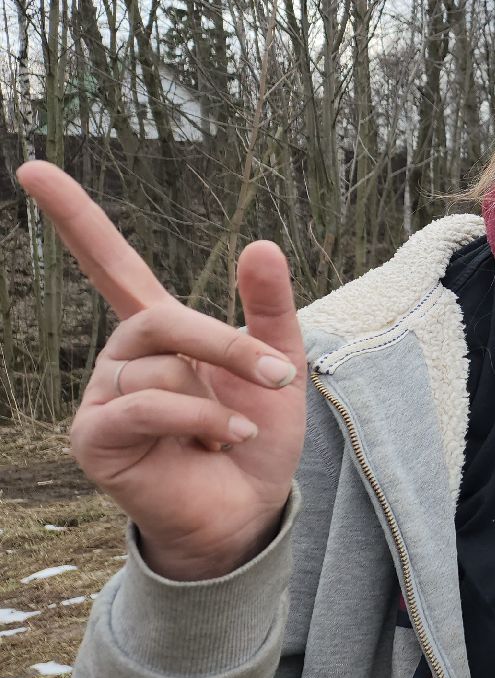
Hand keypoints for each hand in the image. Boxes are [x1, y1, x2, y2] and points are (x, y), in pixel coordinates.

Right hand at [18, 162, 306, 580]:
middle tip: (278, 376)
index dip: (74, 217)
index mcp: (161, 333)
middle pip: (159, 318)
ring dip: (219, 397)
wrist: (249, 511)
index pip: (110, 264)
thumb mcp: (279, 365)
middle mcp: (123, 358)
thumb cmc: (257, 438)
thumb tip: (260, 244)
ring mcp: (102, 397)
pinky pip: (145, 405)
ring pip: (160, 366)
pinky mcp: (95, 437)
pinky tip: (222, 442)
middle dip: (226, 346)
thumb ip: (270, 308)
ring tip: (234, 433)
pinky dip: (198, 420)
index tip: (32, 167)